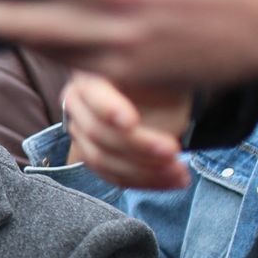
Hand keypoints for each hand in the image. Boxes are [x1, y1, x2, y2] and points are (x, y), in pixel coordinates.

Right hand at [62, 73, 190, 190]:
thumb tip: (165, 82)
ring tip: (180, 172)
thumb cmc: (160, 80)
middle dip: (139, 146)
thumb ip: (155, 83)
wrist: (160, 93)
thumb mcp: (161, 76)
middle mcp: (77, 103)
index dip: (109, 109)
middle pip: (97, 132)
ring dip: (144, 171)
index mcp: (90, 75)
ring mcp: (80, 132)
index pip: (93, 95)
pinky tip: (171, 180)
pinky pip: (112, 175)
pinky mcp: (93, 156)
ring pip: (102, 160)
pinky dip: (144, 181)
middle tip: (174, 151)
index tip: (131, 123)